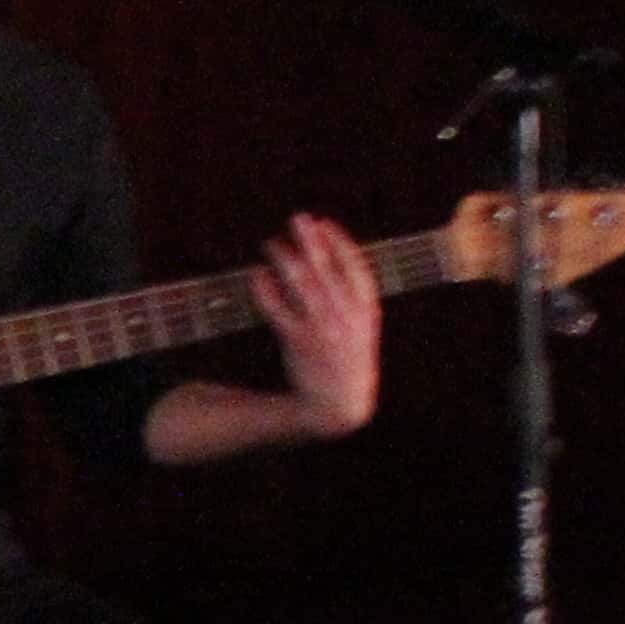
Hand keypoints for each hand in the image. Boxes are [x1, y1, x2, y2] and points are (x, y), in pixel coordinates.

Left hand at [252, 213, 381, 436]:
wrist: (340, 404)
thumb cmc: (349, 359)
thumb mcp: (363, 328)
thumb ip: (353, 297)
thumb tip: (334, 259)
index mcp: (367, 311)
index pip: (356, 266)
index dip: (339, 241)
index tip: (324, 222)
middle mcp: (346, 316)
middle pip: (326, 269)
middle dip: (311, 241)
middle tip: (296, 219)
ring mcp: (322, 328)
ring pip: (301, 284)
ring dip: (285, 259)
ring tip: (271, 243)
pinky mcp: (298, 342)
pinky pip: (278, 309)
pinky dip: (266, 289)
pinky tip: (257, 274)